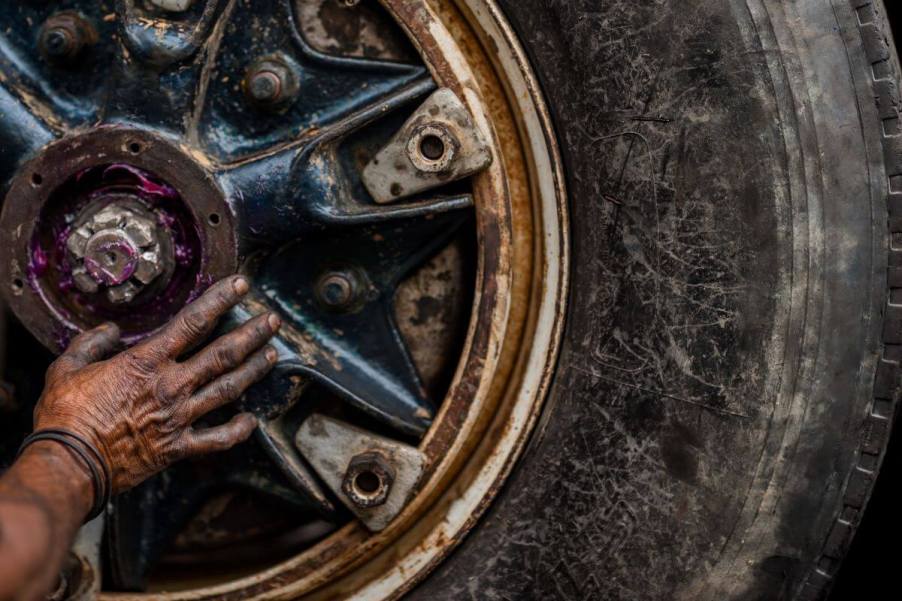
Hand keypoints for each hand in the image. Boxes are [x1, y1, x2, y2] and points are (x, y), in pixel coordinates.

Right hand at [32, 275, 279, 492]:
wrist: (69, 464)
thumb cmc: (65, 417)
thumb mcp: (66, 367)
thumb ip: (91, 343)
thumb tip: (109, 330)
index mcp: (146, 362)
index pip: (193, 322)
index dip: (221, 299)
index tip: (241, 285)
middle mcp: (171, 385)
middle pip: (223, 353)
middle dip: (252, 333)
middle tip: (272, 321)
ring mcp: (179, 417)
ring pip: (228, 388)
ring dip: (254, 370)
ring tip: (273, 355)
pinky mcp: (178, 447)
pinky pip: (217, 439)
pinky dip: (238, 430)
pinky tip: (252, 421)